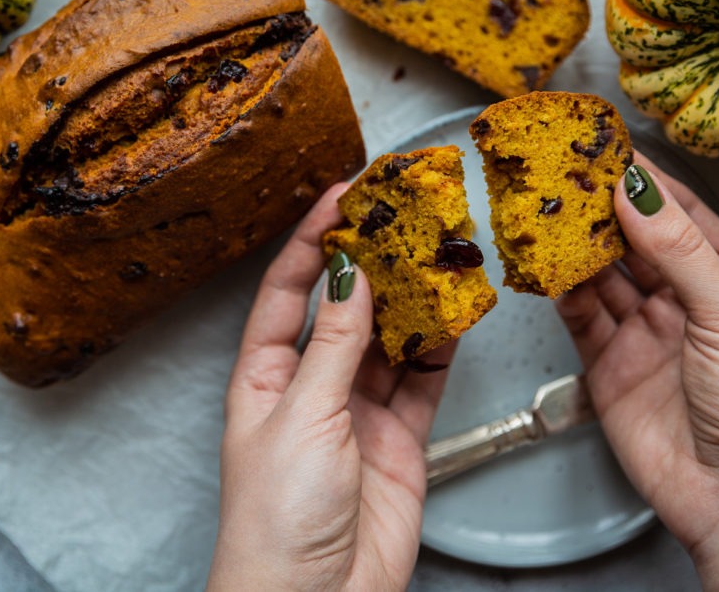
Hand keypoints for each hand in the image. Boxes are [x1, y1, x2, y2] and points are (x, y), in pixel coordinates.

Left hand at [207, 183, 452, 591]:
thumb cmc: (276, 523)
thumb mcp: (303, 419)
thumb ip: (334, 346)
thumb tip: (351, 277)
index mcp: (264, 377)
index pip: (289, 290)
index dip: (312, 240)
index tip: (342, 196)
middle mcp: (310, 388)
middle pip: (344, 308)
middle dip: (372, 262)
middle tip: (403, 217)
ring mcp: (356, 413)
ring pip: (389, 340)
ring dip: (412, 301)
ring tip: (438, 255)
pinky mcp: (397, 440)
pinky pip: (422, 382)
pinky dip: (440, 349)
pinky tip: (454, 316)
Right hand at [556, 156, 718, 589]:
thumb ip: (676, 250)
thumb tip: (636, 192)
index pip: (681, 215)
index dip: (646, 182)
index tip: (609, 150)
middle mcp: (683, 302)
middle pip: (633, 242)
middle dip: (600, 209)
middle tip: (563, 175)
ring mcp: (643, 333)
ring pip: (600, 276)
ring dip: (574, 246)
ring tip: (545, 212)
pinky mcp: (608, 366)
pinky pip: (578, 317)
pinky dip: (559, 291)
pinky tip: (545, 267)